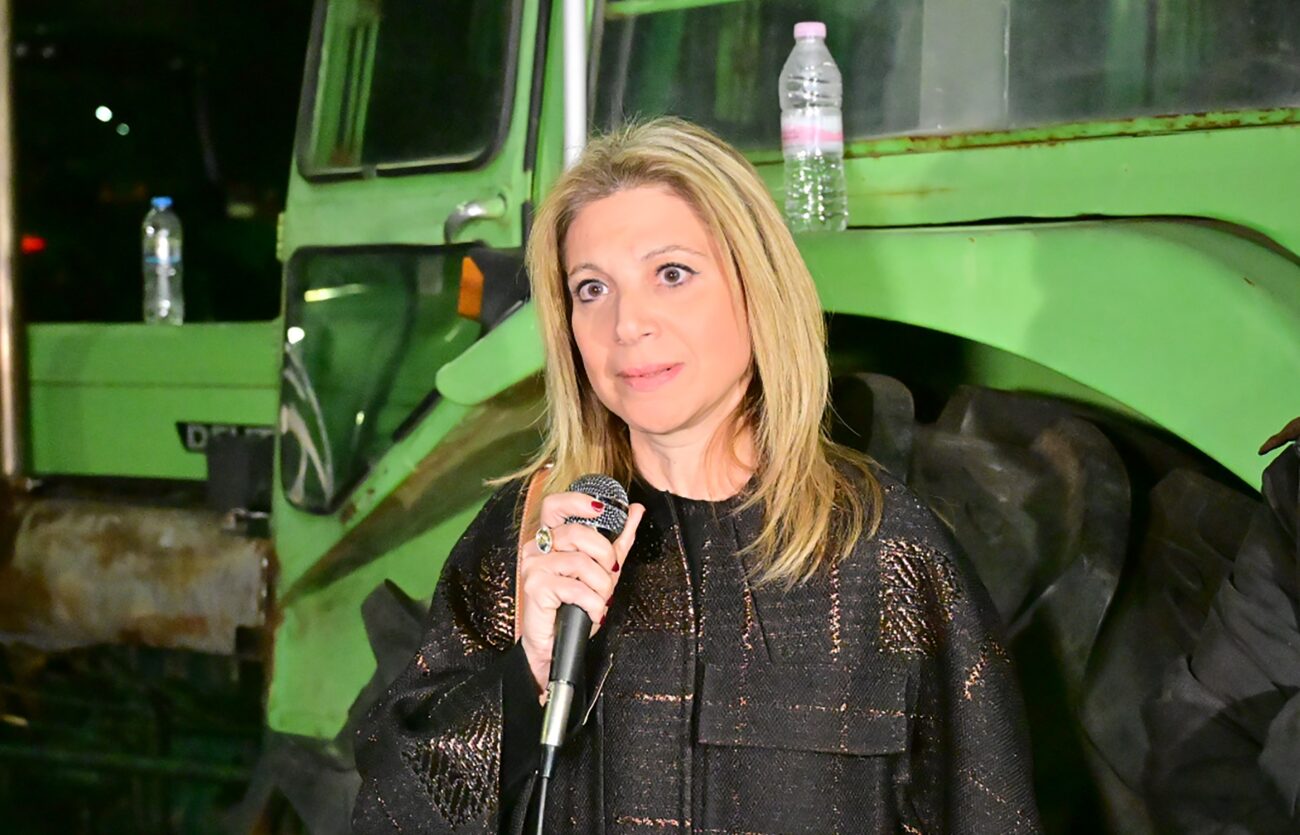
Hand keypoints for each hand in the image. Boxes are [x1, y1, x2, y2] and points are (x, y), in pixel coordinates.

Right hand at [517, 489, 643, 699]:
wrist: (556, 643)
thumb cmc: (574, 605)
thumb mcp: (603, 569)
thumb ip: (618, 539)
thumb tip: (636, 510)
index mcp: (551, 538)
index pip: (555, 505)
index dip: (577, 501)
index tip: (602, 509)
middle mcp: (537, 548)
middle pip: (577, 533)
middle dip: (604, 555)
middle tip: (609, 574)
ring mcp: (533, 567)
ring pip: (580, 562)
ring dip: (601, 586)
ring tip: (600, 600)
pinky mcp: (534, 588)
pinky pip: (575, 587)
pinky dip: (593, 603)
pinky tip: (593, 612)